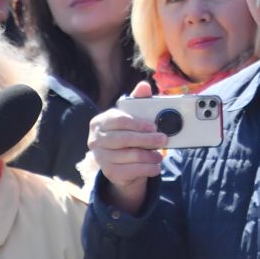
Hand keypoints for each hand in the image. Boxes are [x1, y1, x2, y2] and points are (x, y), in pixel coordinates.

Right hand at [88, 82, 167, 216]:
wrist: (119, 161)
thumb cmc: (126, 132)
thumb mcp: (132, 116)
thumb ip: (138, 101)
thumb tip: (144, 86)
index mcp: (100, 122)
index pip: (119, 120)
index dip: (138, 123)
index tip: (154, 125)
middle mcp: (96, 140)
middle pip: (124, 139)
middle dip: (147, 139)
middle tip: (163, 139)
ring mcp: (101, 157)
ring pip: (130, 156)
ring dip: (149, 156)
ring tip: (160, 154)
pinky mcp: (109, 173)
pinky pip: (131, 171)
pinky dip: (147, 169)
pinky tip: (155, 166)